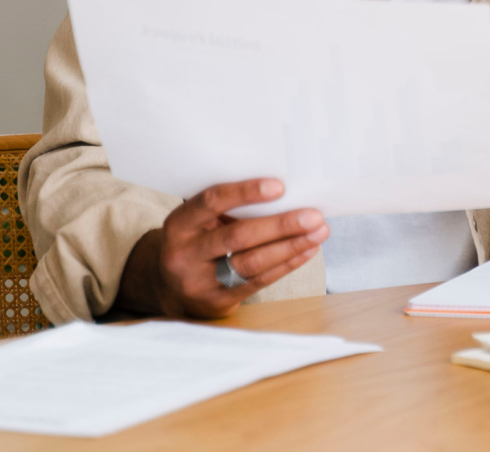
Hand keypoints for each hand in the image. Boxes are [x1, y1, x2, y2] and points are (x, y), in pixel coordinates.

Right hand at [118, 179, 327, 318]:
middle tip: (314, 215)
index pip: (212, 202)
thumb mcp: (199, 222)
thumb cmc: (198, 242)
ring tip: (319, 232)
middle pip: (238, 236)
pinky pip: (259, 281)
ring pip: (252, 262)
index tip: (280, 187)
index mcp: (179, 224)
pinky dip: (287, 263)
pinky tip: (307, 250)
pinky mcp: (217, 302)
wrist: (170, 288)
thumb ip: (228, 209)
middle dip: (280, 225)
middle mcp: (185, 253)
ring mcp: (199, 281)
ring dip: (291, 245)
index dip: (246, 192)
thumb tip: (285, 192)